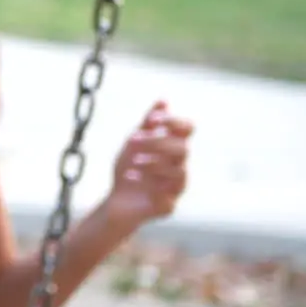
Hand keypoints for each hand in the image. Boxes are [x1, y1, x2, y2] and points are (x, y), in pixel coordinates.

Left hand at [106, 100, 192, 225]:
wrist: (118, 200)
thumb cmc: (130, 167)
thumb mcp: (134, 142)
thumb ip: (149, 124)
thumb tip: (163, 100)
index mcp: (174, 146)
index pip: (188, 128)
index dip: (174, 121)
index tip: (151, 120)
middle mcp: (180, 165)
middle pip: (183, 149)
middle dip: (157, 142)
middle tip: (132, 140)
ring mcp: (177, 186)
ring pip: (179, 171)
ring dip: (154, 163)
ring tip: (133, 161)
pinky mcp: (168, 205)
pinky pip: (167, 195)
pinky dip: (148, 184)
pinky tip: (129, 176)